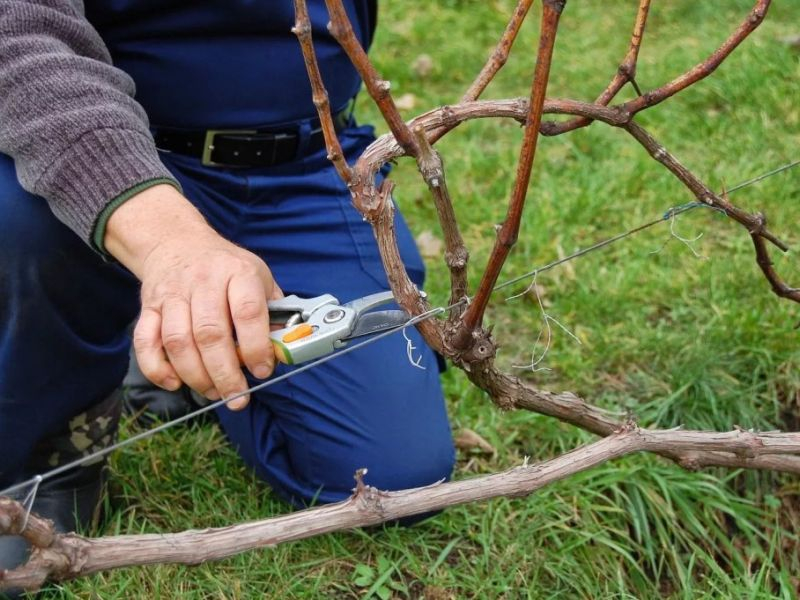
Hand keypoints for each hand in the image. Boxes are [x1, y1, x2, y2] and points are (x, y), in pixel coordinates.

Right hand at [105, 184, 281, 409]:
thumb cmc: (226, 267)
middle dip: (225, 373)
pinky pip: (146, 342)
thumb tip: (283, 351)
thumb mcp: (259, 277)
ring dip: (195, 376)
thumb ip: (273, 312)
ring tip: (213, 393)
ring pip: (178, 342)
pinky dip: (157, 368)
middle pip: (210, 334)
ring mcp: (172, 294)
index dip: (255, 346)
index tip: (262, 371)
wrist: (178, 242)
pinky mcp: (149, 307)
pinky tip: (175, 383)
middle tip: (237, 397)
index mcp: (238, 272)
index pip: (247, 312)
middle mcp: (203, 281)